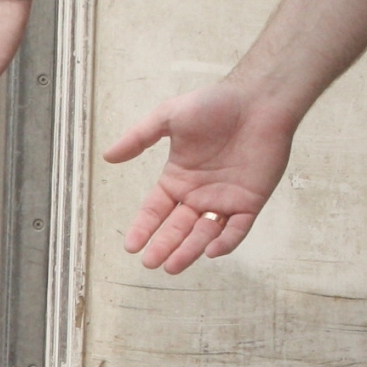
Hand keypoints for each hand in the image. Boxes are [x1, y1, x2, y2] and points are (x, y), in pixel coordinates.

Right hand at [101, 78, 302, 272]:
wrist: (258, 101)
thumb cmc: (215, 104)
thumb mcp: (168, 116)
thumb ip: (139, 137)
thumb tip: (108, 156)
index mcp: (178, 178)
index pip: (155, 210)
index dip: (143, 228)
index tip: (131, 245)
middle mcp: (198, 193)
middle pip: (177, 228)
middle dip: (163, 246)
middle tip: (151, 262)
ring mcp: (225, 199)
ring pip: (204, 233)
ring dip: (189, 250)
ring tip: (173, 266)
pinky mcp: (250, 201)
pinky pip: (237, 228)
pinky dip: (226, 241)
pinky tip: (211, 251)